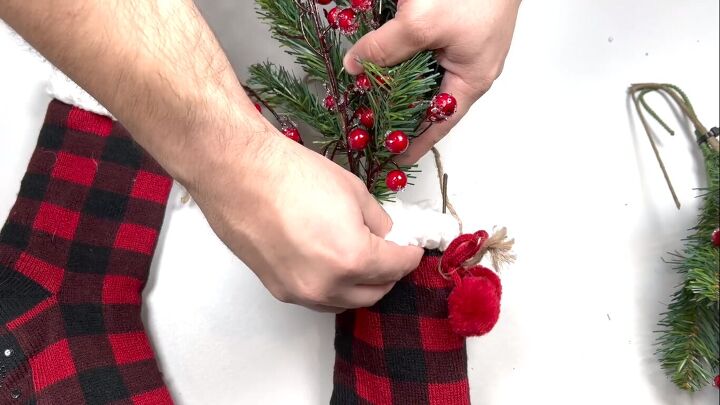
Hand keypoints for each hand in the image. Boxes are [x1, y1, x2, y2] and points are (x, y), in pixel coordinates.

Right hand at [189, 121, 423, 311]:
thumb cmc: (293, 175)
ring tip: (362, 261)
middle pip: (374, 293)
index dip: (410, 255)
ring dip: (360, 286)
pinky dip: (333, 288)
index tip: (413, 247)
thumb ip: (377, 220)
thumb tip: (385, 235)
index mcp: (353, 259)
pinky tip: (332, 265)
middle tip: (391, 253)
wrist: (238, 173)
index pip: (396, 267)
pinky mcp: (278, 290)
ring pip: (344, 302)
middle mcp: (327, 286)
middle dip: (388, 274)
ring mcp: (300, 293)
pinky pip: (317, 299)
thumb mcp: (353, 191)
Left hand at [344, 0, 521, 163]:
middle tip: (370, 122)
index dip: (415, 143)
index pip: (438, 124)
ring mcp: (464, 45)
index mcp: (471, 80)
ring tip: (369, 91)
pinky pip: (425, 50)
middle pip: (428, 99)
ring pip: (424, 73)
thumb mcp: (420, 24)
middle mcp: (469, 67)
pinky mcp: (456, 25)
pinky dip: (403, 55)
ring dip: (397, 80)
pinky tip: (382, 54)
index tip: (393, 159)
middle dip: (399, 110)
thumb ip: (384, 48)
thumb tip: (355, 66)